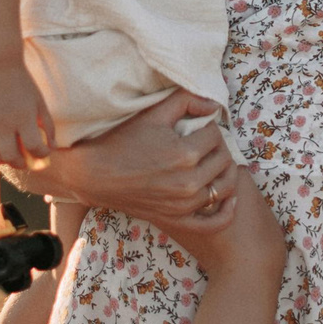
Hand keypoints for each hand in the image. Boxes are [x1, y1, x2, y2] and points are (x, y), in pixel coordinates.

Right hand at [0, 67, 56, 168]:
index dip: (42, 154)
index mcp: (23, 117)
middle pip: (12, 156)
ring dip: (8, 161)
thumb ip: (47, 126)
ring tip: (17, 159)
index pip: (33, 146)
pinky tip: (4, 153)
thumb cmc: (24, 85)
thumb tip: (51, 147)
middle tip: (30, 162)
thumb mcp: (40, 103)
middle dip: (23, 164)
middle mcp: (5, 123)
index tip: (45, 152)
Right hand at [18, 91, 238, 231]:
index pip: (216, 135)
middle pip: (224, 159)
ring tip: (213, 161)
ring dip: (224, 171)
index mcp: (185, 154)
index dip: (208, 126)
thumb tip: (213, 104)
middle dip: (218, 146)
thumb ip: (186, 100)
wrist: (94, 174)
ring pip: (225, 187)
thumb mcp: (153, 113)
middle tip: (204, 141)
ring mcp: (184, 204)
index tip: (196, 126)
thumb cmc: (122, 140)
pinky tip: (228, 199)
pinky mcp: (177, 219)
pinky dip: (226, 212)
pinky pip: (213, 222)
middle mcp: (189, 182)